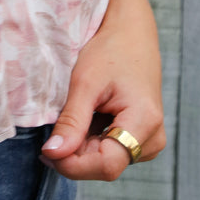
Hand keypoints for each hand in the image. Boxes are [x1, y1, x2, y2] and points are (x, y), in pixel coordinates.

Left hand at [41, 0, 164, 179]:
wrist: (132, 34)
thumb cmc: (111, 51)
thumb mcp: (85, 82)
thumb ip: (71, 121)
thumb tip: (53, 154)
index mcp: (145, 122)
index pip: (108, 165)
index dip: (74, 165)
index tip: (46, 152)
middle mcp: (153, 138)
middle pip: (106, 165)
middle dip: (75, 153)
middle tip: (53, 130)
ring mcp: (150, 140)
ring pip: (106, 161)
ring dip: (83, 146)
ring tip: (77, 113)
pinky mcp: (143, 139)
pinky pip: (111, 151)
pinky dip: (92, 139)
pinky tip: (89, 116)